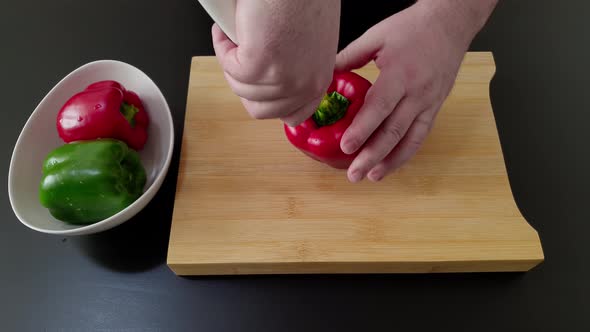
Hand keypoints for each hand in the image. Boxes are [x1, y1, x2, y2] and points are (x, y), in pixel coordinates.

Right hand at [212, 1, 339, 125]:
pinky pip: (229, 68)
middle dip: (245, 84)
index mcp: (319, 79)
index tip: (259, 86)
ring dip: (231, 62)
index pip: (294, 115)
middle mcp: (305, 84)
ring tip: (235, 37)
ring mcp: (282, 78)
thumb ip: (297, 68)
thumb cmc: (303, 0)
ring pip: (240, 88)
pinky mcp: (258, 64)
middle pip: (260, 109)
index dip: (270, 102)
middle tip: (240, 59)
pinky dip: (222, 48)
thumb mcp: (309, 46)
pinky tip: (228, 31)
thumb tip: (273, 79)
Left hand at [336, 1, 488, 181]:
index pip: (379, 107)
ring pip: (410, 139)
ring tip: (372, 177)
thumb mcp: (377, 36)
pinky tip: (391, 164)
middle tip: (354, 174)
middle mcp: (417, 92)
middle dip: (372, 156)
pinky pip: (421, 135)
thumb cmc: (412, 27)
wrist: (450, 24)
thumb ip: (350, 56)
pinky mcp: (435, 107)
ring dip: (390, 162)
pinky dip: (406, 153)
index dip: (362, 129)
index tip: (346, 147)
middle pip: (393, 131)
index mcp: (400, 73)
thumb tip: (325, 75)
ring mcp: (429, 102)